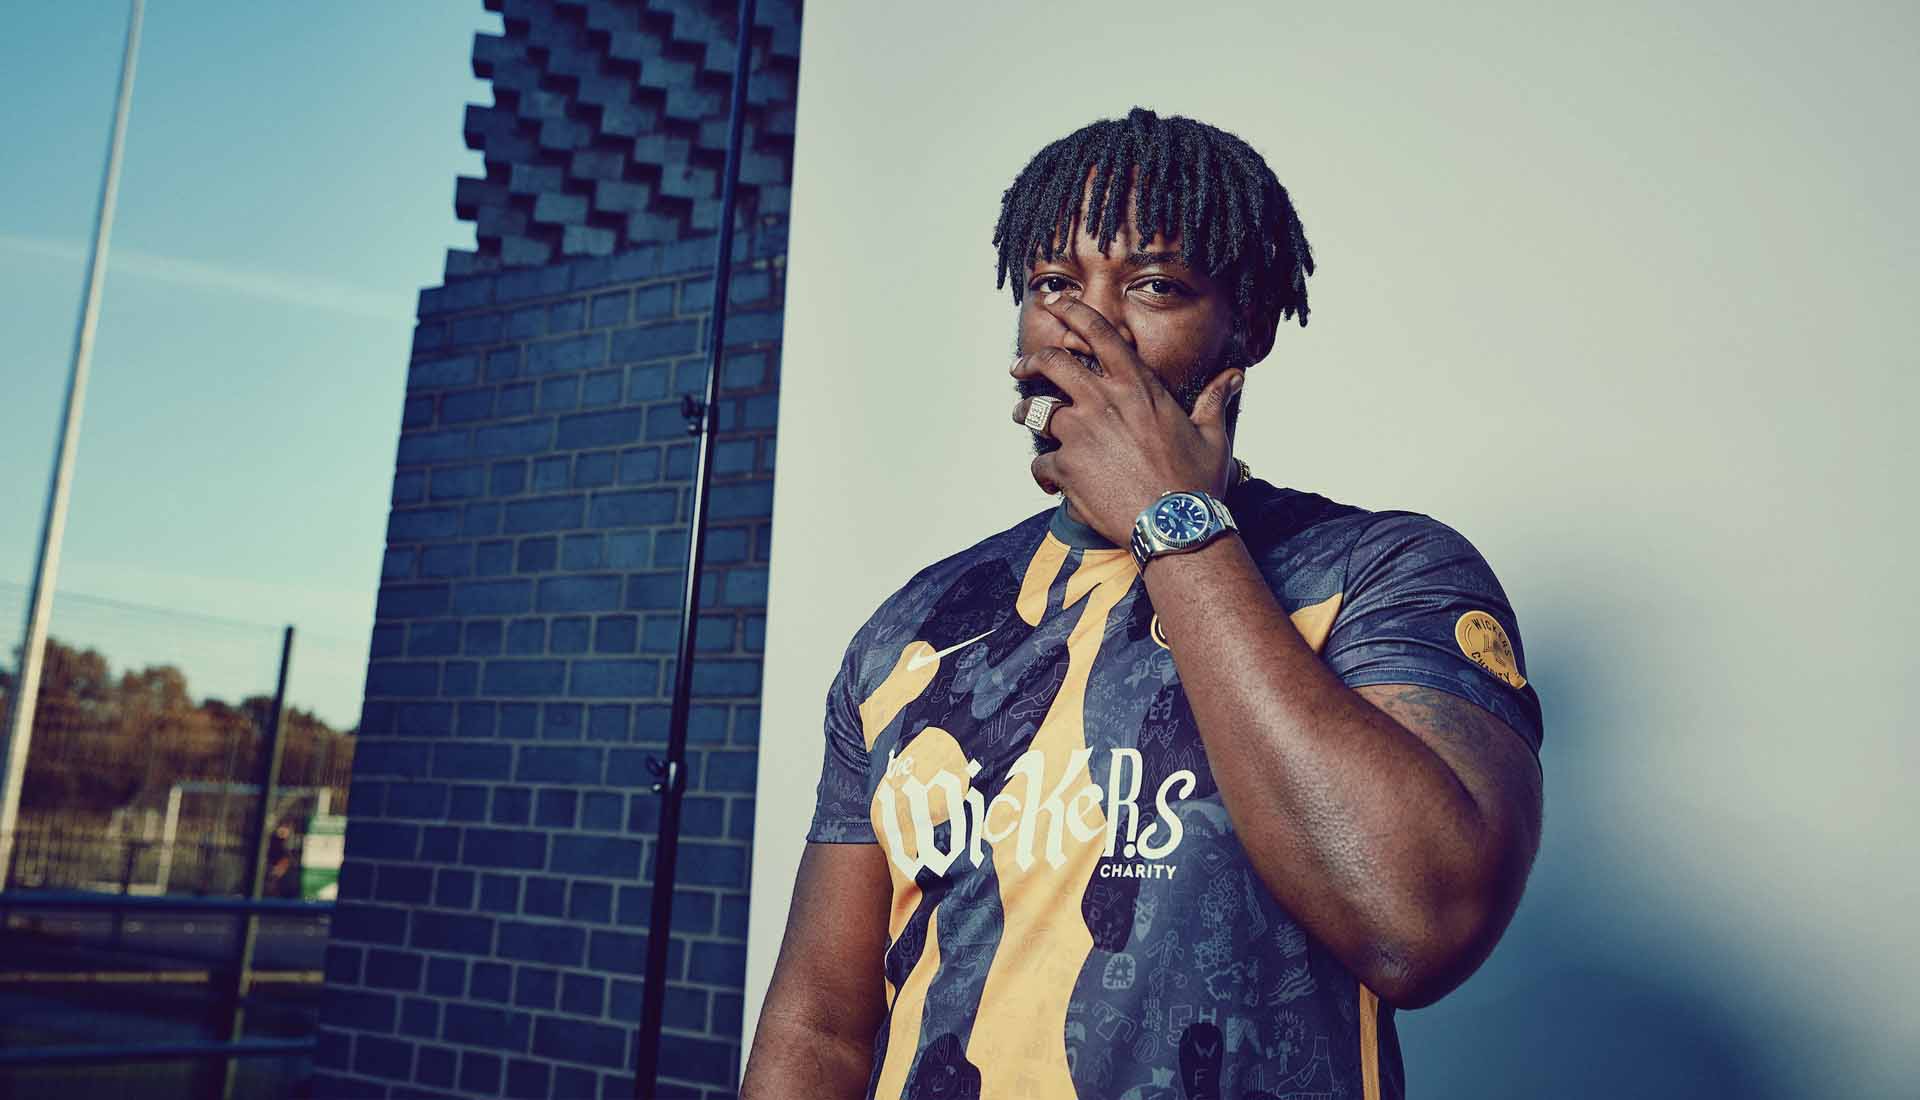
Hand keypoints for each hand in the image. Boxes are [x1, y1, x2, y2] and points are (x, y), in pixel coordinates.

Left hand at [1010, 291, 1242, 544]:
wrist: (1176, 527)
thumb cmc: (1196, 483)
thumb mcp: (1211, 435)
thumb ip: (1214, 401)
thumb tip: (1235, 376)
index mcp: (1137, 386)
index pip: (1099, 332)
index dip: (1072, 311)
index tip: (1056, 303)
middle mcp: (1102, 401)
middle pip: (1052, 363)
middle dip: (1030, 362)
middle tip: (1020, 367)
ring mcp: (1079, 433)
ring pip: (1033, 411)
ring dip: (1024, 413)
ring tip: (1022, 417)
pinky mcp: (1065, 467)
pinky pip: (1040, 465)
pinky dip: (1042, 474)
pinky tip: (1051, 485)